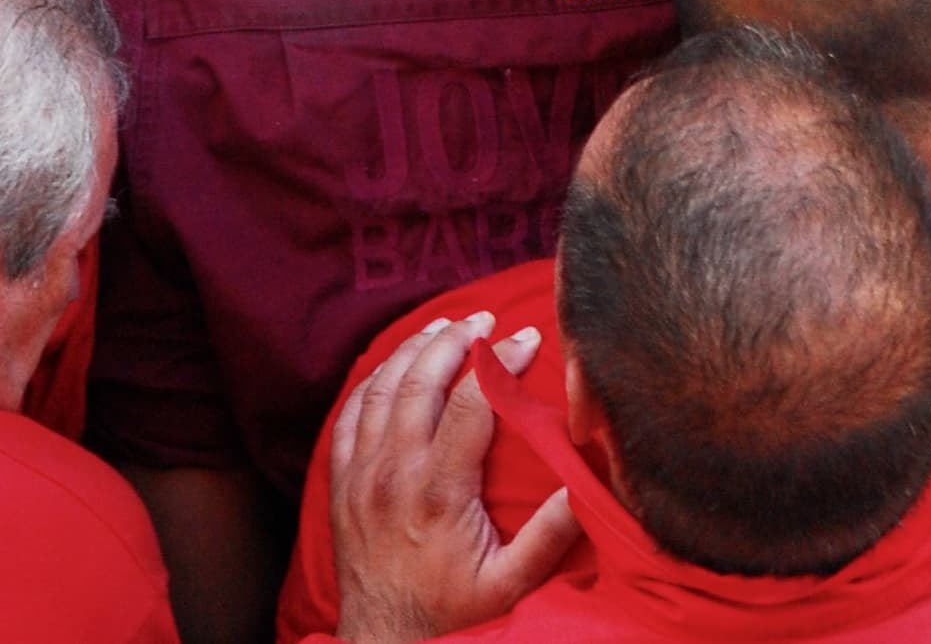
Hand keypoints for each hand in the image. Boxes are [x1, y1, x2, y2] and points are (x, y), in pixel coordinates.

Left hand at [329, 313, 579, 643]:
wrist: (384, 642)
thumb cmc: (452, 614)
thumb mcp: (511, 583)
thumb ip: (551, 533)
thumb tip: (588, 480)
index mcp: (437, 492)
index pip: (469, 403)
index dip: (499, 361)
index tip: (528, 337)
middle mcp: (393, 475)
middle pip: (419, 381)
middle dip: (454, 340)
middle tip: (484, 318)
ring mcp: (361, 477)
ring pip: (381, 390)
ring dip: (412, 350)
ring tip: (444, 327)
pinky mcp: (341, 486)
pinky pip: (347, 417)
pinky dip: (371, 382)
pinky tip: (394, 367)